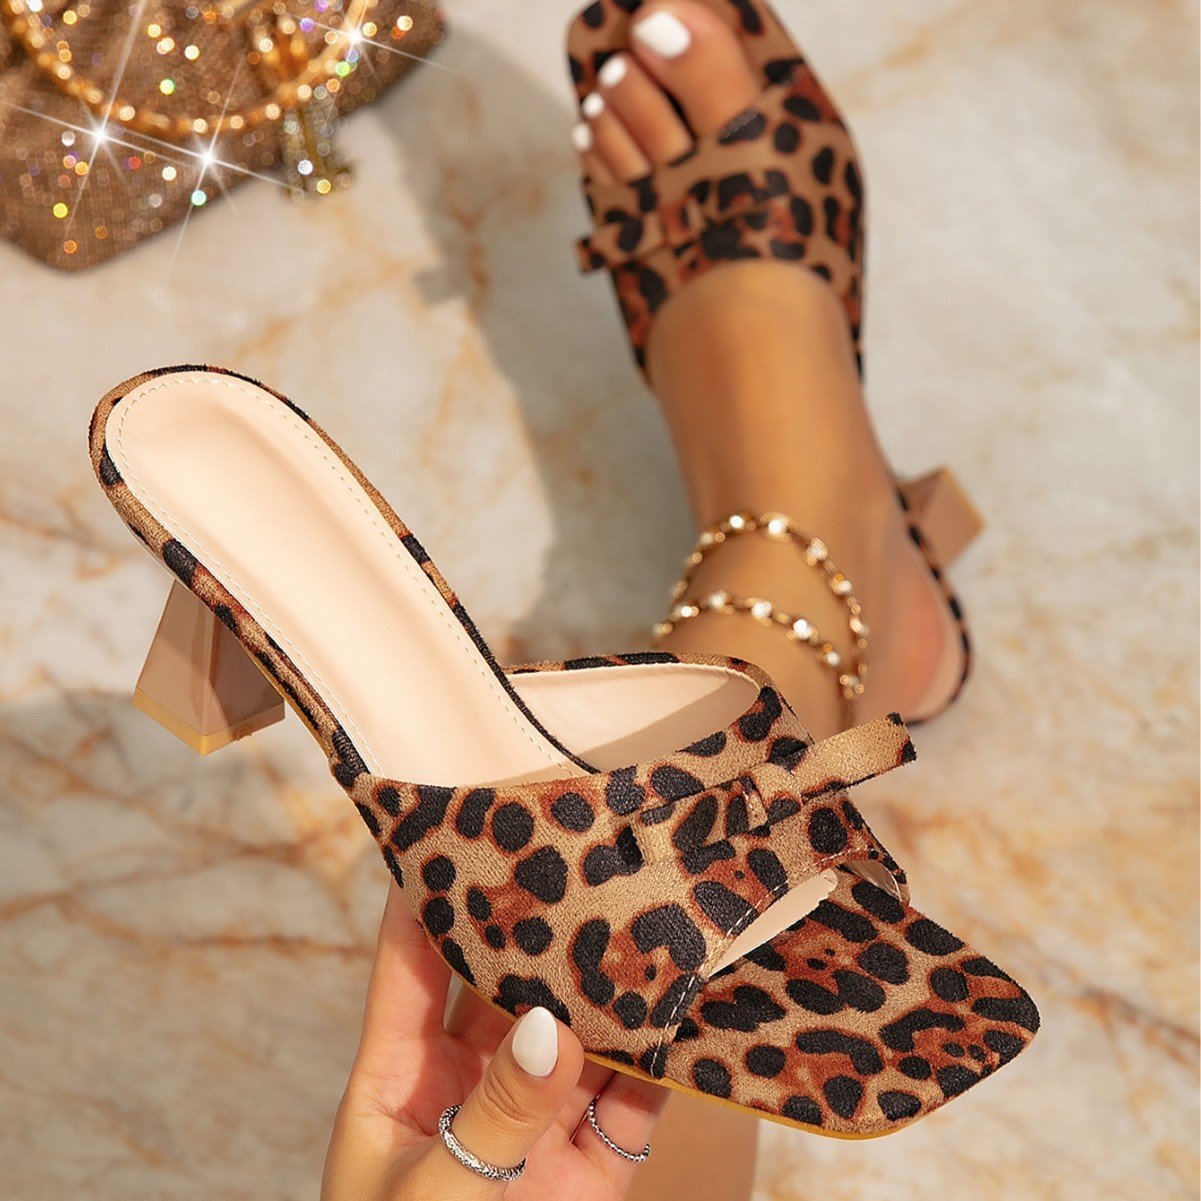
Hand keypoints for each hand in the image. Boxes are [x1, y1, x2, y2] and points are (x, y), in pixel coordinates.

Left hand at [321, 883, 667, 1199]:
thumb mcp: (433, 1194)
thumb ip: (496, 1114)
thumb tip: (554, 1028)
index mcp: (400, 1082)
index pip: (408, 967)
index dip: (422, 897)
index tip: (447, 822)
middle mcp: (470, 1090)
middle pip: (505, 990)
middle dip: (538, 931)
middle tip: (573, 858)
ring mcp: (533, 1130)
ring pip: (578, 1041)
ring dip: (608, 994)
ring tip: (643, 923)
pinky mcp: (590, 1176)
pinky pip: (631, 1107)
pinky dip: (659, 1066)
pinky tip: (684, 1017)